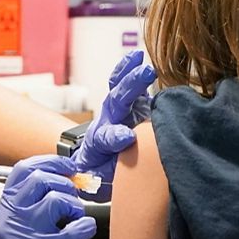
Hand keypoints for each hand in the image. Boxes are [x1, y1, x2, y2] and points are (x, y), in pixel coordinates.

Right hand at [0, 155, 96, 238]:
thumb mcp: (12, 229)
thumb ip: (27, 205)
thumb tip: (56, 180)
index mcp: (5, 210)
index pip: (23, 170)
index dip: (49, 162)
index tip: (66, 166)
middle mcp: (14, 218)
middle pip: (41, 179)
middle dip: (64, 184)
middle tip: (71, 198)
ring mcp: (31, 234)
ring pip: (58, 198)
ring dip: (74, 206)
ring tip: (72, 220)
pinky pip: (77, 227)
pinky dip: (85, 226)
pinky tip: (81, 232)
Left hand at [70, 50, 156, 201]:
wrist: (94, 162)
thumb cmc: (98, 174)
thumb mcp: (94, 182)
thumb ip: (95, 180)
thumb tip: (93, 181)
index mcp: (100, 144)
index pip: (106, 138)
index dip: (115, 136)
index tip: (126, 137)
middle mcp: (109, 122)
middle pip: (117, 103)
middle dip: (130, 87)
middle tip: (145, 74)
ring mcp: (119, 112)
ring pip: (121, 90)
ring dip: (131, 73)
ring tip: (140, 59)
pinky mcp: (131, 105)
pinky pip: (128, 85)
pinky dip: (131, 70)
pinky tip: (136, 56)